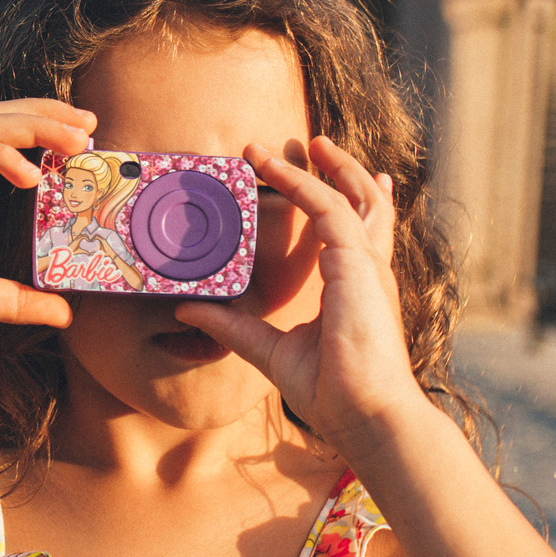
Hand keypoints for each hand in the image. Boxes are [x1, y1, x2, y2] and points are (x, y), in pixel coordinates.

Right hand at [0, 99, 92, 350]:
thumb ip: (17, 300)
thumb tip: (66, 314)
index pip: (6, 137)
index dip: (45, 127)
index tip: (86, 136)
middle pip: (0, 118)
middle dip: (48, 114)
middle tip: (90, 125)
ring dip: (32, 124)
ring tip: (73, 139)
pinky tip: (28, 175)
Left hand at [174, 135, 424, 446]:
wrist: (366, 415)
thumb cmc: (333, 392)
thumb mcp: (271, 351)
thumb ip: (234, 328)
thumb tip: (188, 311)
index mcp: (356, 288)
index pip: (356, 230)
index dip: (345, 197)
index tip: (327, 170)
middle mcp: (367, 271)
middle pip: (365, 204)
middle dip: (341, 170)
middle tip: (314, 142)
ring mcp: (367, 266)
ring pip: (351, 197)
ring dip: (323, 166)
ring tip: (303, 141)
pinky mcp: (356, 266)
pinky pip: (328, 210)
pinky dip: (303, 185)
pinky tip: (278, 170)